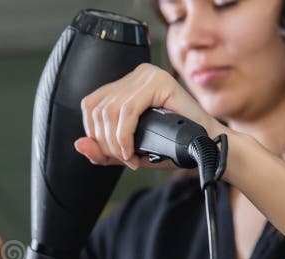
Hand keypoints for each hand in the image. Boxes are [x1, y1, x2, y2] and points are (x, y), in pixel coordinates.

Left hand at [74, 62, 226, 170]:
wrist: (206, 146)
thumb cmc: (172, 146)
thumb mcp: (128, 151)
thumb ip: (102, 150)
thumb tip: (79, 144)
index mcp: (126, 85)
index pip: (91, 105)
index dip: (94, 134)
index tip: (109, 154)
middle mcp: (136, 75)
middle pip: (98, 109)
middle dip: (104, 142)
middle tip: (123, 158)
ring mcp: (148, 75)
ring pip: (110, 111)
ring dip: (115, 143)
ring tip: (130, 157)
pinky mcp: (159, 81)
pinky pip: (127, 111)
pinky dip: (124, 136)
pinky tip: (131, 151)